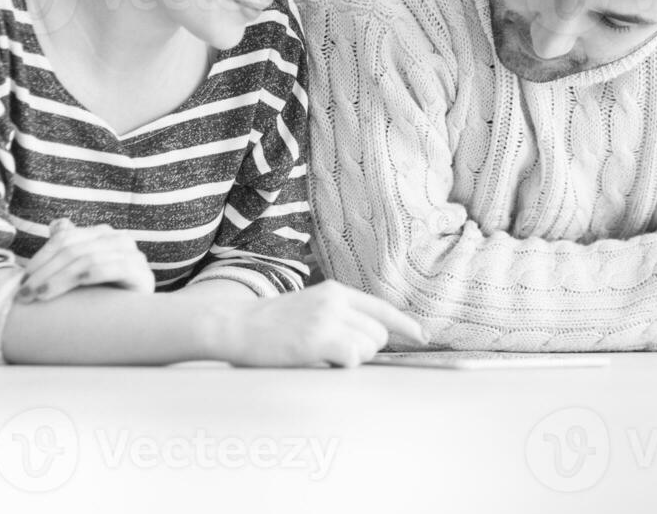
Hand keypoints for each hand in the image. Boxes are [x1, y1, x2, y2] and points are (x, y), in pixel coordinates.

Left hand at [19, 218, 154, 301]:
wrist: (142, 320)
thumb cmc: (107, 295)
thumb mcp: (84, 271)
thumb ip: (71, 247)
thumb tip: (57, 224)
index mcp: (104, 234)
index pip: (65, 239)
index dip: (39, 258)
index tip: (20, 281)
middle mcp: (119, 239)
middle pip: (72, 249)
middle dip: (43, 271)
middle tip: (23, 294)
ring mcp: (133, 254)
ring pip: (86, 259)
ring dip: (56, 278)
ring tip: (38, 297)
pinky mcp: (141, 273)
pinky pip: (109, 269)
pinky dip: (83, 277)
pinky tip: (66, 290)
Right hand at [212, 280, 428, 367]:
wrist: (233, 324)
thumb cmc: (269, 324)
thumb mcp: (308, 306)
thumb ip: (338, 314)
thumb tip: (370, 337)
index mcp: (335, 290)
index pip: (382, 308)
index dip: (406, 325)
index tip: (423, 336)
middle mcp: (335, 300)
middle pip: (379, 333)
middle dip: (366, 349)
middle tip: (334, 353)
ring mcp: (327, 318)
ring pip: (368, 347)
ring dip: (351, 358)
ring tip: (320, 355)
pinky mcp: (317, 338)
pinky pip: (351, 358)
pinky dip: (339, 365)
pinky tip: (316, 360)